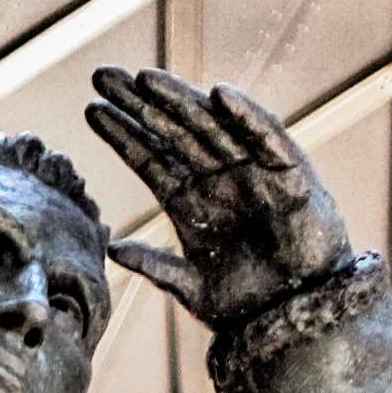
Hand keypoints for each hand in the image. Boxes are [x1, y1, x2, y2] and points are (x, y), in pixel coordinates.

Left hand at [83, 70, 358, 325]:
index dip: (122, 136)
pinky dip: (246, 117)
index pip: (151, 159)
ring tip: (145, 78)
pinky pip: (267, 138)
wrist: (300, 317)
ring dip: (180, 100)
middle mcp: (218, 179)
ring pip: (211, 126)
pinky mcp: (290, 173)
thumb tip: (112, 249)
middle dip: (139, 104)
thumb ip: (156, 268)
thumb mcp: (194, 288)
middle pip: (173, 132)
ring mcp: (252, 171)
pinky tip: (219, 96)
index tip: (91, 110)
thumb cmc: (250, 304)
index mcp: (191, 201)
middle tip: (101, 75)